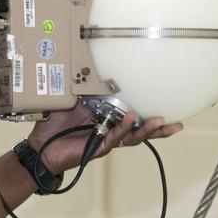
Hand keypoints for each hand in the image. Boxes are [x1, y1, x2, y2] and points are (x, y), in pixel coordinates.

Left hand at [26, 105, 182, 174]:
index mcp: (107, 119)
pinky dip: (124, 128)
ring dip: (147, 129)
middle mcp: (110, 130)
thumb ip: (84, 90)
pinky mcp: (98, 147)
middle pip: (140, 130)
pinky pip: (115, 137)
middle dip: (159, 128)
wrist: (40, 148)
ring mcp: (106, 140)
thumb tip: (92, 69)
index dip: (147, 111)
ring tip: (161, 121)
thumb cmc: (54, 127)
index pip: (132, 114)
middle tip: (178, 123)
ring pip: (133, 137)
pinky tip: (132, 118)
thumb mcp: (72, 101)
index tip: (165, 103)